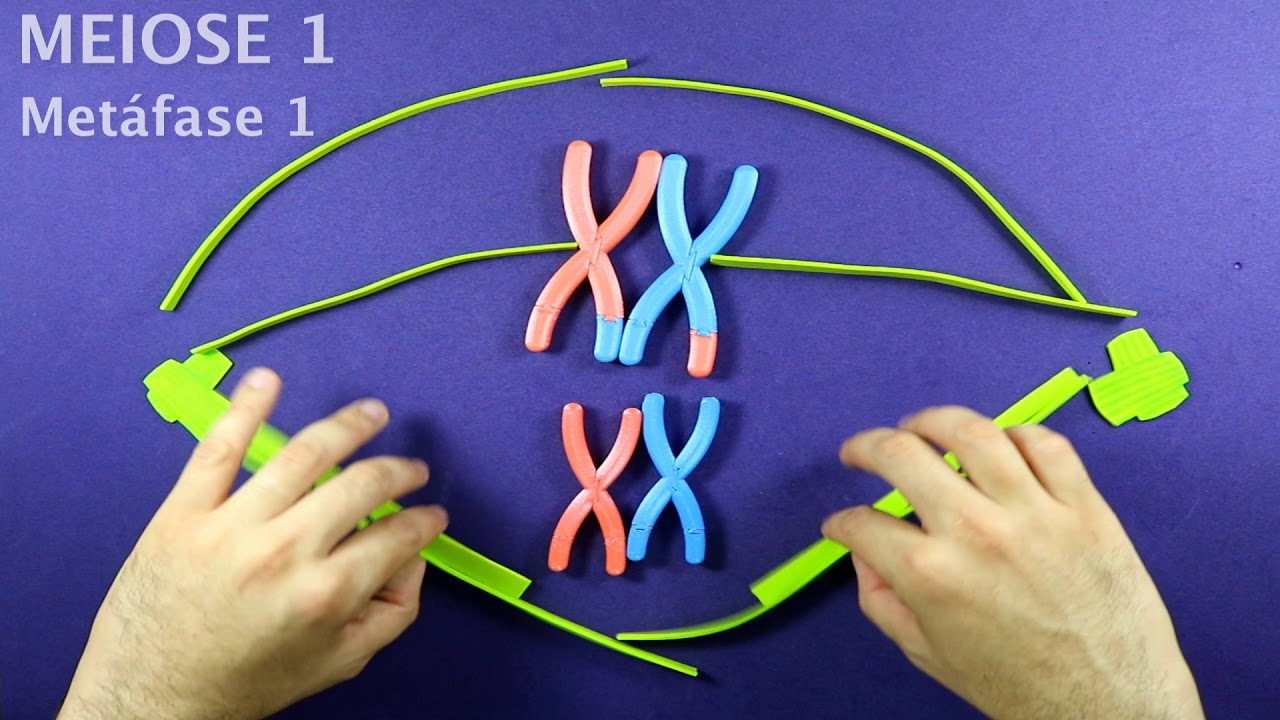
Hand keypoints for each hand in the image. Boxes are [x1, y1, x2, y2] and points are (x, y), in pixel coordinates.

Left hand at [59, 368, 447, 719]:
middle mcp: (284, 554)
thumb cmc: (242, 682)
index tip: (431, 514)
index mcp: (326, 594)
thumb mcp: (337, 664)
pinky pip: (218, 449)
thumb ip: (391, 613)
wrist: (153, 696)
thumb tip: (412, 560)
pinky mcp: (184, 514)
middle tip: (411, 468)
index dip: (425, 521)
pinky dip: (246, 409)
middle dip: (400, 471)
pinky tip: (268, 382)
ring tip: (372, 414)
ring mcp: (231, 527)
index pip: (397, 536)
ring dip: (348, 426)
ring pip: (303, 456)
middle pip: (362, 486)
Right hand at [822, 406, 1202, 719]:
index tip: (843, 524)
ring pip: (973, 432)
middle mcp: (977, 533)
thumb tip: (863, 553)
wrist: (1110, 706)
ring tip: (919, 426)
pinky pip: (1046, 444)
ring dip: (933, 420)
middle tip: (859, 452)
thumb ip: (882, 601)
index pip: (863, 524)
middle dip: (866, 447)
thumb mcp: (928, 654)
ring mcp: (1035, 514)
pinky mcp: (1085, 507)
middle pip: (903, 454)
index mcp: (931, 575)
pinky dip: (1015, 434)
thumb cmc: (1021, 687)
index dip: (841, 523)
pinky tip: (997, 445)